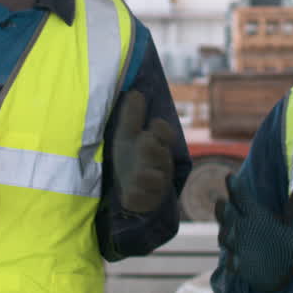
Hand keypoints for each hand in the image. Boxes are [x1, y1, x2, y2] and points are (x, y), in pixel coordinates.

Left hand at [111, 90, 174, 213]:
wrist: (127, 190)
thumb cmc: (130, 159)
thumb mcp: (126, 137)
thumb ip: (131, 117)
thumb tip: (135, 92)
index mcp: (157, 145)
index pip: (166, 135)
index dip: (162, 129)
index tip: (154, 124)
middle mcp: (160, 164)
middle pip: (161, 154)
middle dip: (152, 149)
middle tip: (144, 142)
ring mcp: (155, 184)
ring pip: (156, 178)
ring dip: (147, 174)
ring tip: (138, 173)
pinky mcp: (146, 201)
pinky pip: (144, 199)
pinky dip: (138, 195)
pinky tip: (130, 192)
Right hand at [215, 174, 292, 292]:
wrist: (284, 274)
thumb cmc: (286, 245)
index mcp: (254, 215)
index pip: (241, 198)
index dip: (235, 187)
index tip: (230, 176)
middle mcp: (242, 228)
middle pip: (227, 215)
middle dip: (223, 210)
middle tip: (222, 203)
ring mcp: (238, 246)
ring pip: (226, 237)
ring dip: (227, 234)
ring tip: (230, 232)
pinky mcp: (239, 265)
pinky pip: (232, 263)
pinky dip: (233, 262)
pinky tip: (235, 261)